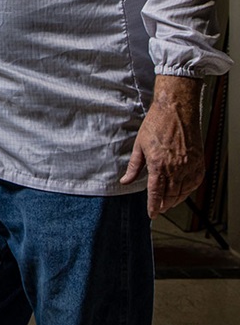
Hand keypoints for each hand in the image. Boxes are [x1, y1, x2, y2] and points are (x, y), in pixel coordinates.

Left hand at [120, 74, 204, 217]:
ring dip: (176, 200)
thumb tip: (125, 180)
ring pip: (184, 191)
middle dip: (163, 205)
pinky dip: (188, 190)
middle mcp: (176, 168)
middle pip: (170, 195)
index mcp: (159, 165)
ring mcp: (189, 165)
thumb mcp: (139, 146)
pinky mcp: (198, 162)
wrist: (176, 110)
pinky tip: (182, 191)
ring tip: (168, 203)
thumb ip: (134, 167)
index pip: (156, 193)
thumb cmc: (156, 124)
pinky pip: (195, 182)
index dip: (154, 206)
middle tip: (158, 209)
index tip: (151, 214)